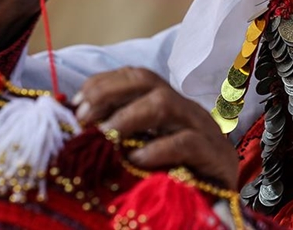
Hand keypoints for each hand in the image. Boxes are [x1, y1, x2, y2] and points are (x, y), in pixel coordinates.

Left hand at [75, 68, 239, 189]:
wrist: (216, 216)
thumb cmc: (175, 186)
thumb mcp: (143, 157)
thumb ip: (120, 141)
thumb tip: (76, 128)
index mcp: (169, 109)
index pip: (136, 78)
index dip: (104, 83)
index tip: (76, 104)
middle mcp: (186, 112)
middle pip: (148, 80)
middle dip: (109, 92)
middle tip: (84, 119)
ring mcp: (204, 131)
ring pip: (165, 103)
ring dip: (128, 116)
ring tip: (106, 136)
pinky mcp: (216, 157)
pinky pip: (186, 142)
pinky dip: (157, 149)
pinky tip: (137, 161)